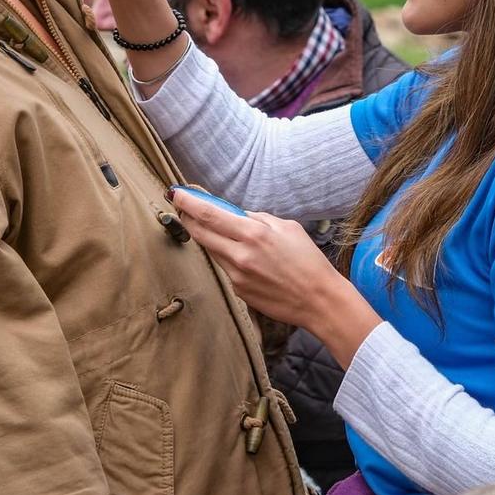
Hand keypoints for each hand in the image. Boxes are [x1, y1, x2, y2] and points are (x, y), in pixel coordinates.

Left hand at [170, 189, 380, 363]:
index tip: (176, 194)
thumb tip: (237, 215)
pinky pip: (225, 267)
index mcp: (254, 234)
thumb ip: (259, 219)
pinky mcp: (238, 290)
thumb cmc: (308, 261)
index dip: (187, 203)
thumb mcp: (288, 228)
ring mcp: (236, 275)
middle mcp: (240, 254)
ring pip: (211, 250)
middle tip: (182, 208)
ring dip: (207, 236)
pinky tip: (241, 255)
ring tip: (211, 227)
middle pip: (200, 232)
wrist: (318, 300)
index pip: (209, 214)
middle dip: (187, 217)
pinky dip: (227, 256)